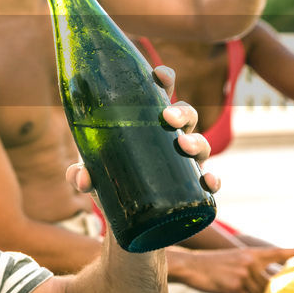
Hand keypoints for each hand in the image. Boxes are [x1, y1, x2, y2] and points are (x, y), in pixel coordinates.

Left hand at [65, 65, 219, 193]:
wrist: (124, 217)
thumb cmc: (109, 181)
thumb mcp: (92, 175)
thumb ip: (80, 174)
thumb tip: (81, 177)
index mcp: (147, 123)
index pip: (160, 93)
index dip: (164, 80)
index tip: (159, 75)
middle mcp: (170, 138)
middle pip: (186, 115)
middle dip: (181, 112)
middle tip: (168, 117)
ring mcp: (183, 162)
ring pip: (201, 143)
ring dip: (197, 142)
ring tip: (184, 146)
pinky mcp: (191, 187)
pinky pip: (209, 182)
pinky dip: (213, 180)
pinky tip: (209, 182)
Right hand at [174, 245, 293, 292]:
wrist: (188, 266)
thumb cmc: (209, 266)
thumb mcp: (232, 261)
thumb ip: (249, 270)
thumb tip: (262, 291)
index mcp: (250, 253)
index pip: (278, 252)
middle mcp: (249, 262)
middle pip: (269, 284)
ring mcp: (242, 273)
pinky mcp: (234, 286)